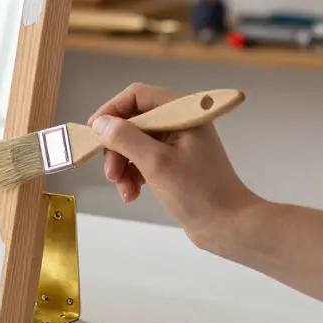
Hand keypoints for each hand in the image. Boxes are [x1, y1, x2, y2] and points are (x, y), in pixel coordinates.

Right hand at [87, 83, 259, 249]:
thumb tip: (100, 123)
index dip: (111, 112)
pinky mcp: (174, 163)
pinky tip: (132, 193)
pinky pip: (142, 160)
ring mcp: (177, 143)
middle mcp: (179, 122)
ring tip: (124, 190)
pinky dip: (133, 175)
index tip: (93, 133)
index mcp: (182, 112)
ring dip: (122, 165)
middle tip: (111, 174)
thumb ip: (125, 138)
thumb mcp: (156, 163)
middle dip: (116, 148)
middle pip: (132, 122)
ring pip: (133, 143)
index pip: (137, 96)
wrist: (229, 226)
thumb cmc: (200, 192)